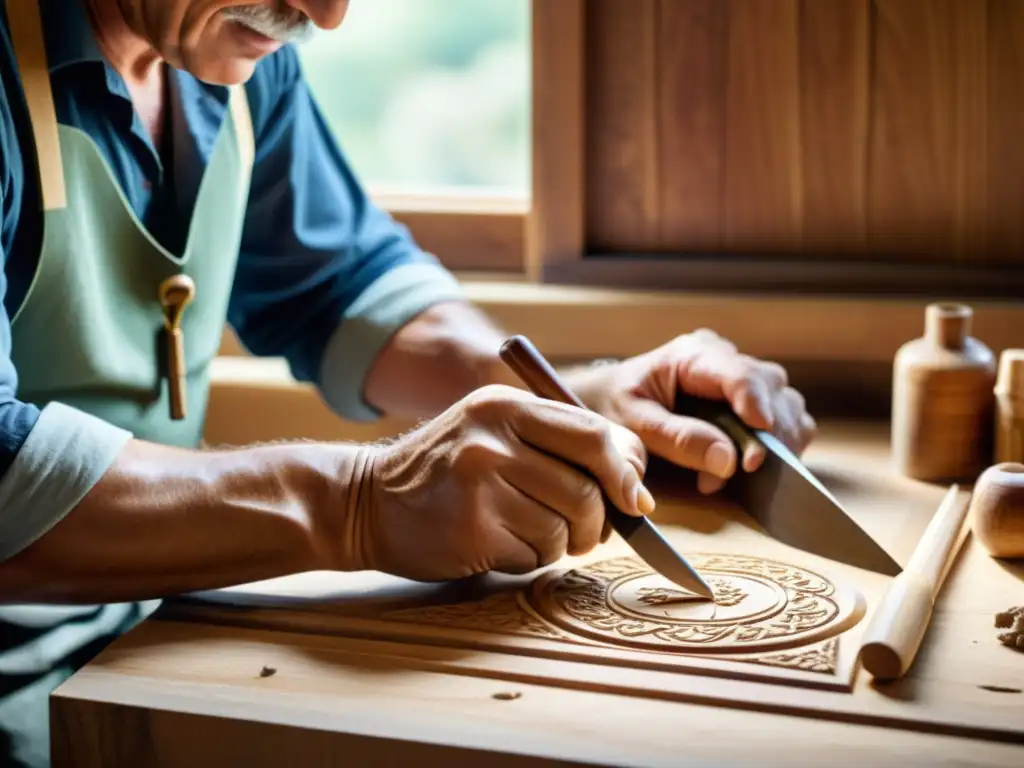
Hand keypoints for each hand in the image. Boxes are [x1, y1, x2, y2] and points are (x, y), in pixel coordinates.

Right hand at [350, 385, 651, 581]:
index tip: (632, 498)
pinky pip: (534, 555)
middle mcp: (493, 439)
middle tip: (588, 531)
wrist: (364, 501)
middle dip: (601, 522)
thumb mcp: (495, 431)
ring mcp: (479, 485)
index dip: (626, 471)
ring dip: (561, 544)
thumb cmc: (446, 470)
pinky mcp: (471, 532)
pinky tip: (500, 544)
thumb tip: (637, 491)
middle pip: (589, 489)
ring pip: (565, 528)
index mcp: (506, 405)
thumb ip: (561, 445)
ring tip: (531, 534)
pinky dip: (530, 558)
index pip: (595, 435)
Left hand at [568, 330, 816, 494]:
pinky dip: (776, 448)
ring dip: (776, 443)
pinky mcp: (752, 401)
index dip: (756, 407)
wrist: (609, 402)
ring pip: (788, 403)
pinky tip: (746, 468)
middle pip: (773, 387)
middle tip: (746, 469)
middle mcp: (726, 358)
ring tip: (740, 471)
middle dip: (768, 432)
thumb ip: (677, 439)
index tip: (758, 445)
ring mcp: (743, 378)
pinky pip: (787, 421)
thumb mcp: (634, 422)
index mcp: (694, 353)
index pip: (741, 373)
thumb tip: (728, 460)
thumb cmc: (616, 406)